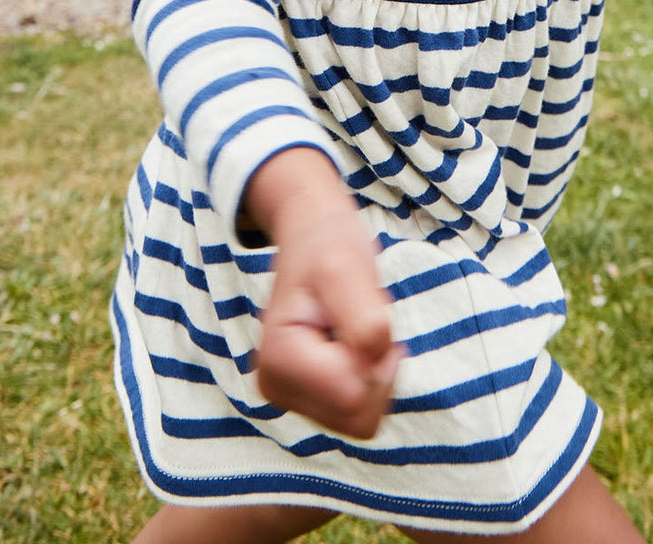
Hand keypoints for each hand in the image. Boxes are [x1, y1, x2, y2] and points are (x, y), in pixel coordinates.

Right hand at [246, 149, 401, 438]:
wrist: (312, 235)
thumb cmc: (329, 246)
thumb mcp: (348, 269)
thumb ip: (363, 319)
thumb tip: (372, 366)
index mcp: (278, 362)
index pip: (354, 397)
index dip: (375, 357)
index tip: (363, 311)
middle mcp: (276, 388)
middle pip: (359, 418)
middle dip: (377, 368)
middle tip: (363, 317)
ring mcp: (292, 396)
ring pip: (362, 417)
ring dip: (374, 369)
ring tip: (355, 325)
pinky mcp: (309, 397)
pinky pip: (359, 408)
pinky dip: (369, 375)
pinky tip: (352, 340)